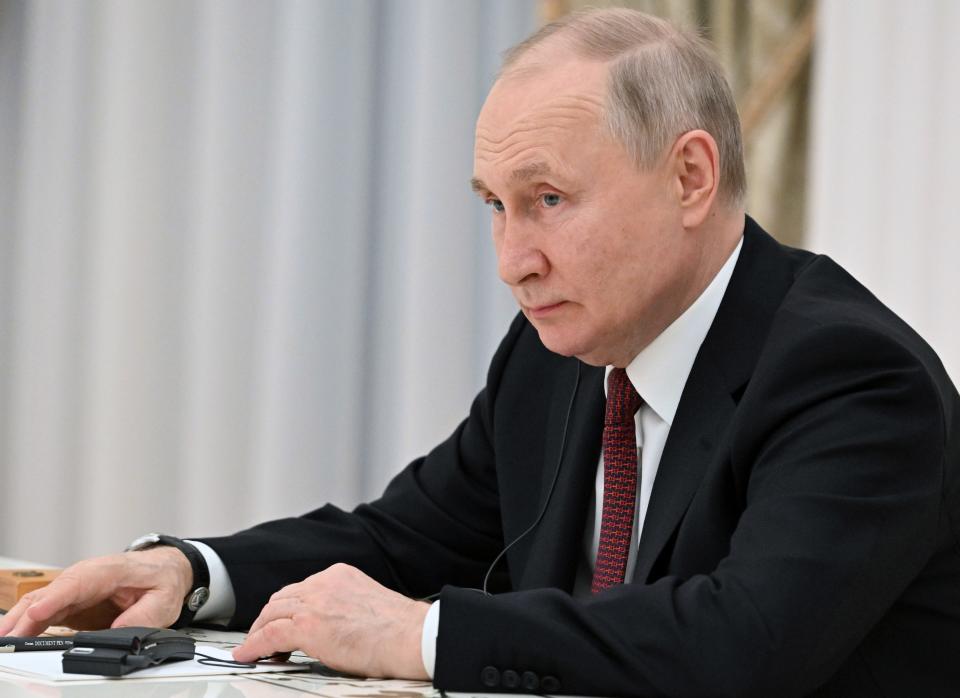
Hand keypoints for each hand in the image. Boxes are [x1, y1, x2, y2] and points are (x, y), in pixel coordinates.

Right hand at [0, 547, 192, 636]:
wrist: (163, 568)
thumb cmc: (161, 578)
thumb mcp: (164, 598)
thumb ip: (143, 615)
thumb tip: (120, 630)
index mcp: (111, 570)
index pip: (78, 583)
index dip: (55, 598)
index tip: (36, 613)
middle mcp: (87, 576)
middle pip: (51, 594)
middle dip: (26, 615)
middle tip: (9, 636)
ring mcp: (76, 588)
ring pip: (41, 602)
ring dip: (19, 621)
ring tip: (4, 639)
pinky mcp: (71, 601)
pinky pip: (43, 611)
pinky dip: (25, 623)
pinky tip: (13, 635)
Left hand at [233, 563, 429, 679]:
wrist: (409, 637)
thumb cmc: (399, 629)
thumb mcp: (367, 602)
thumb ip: (344, 605)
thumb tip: (331, 626)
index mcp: (339, 574)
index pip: (301, 588)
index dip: (286, 608)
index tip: (282, 621)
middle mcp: (323, 583)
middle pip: (281, 599)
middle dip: (268, 618)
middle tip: (262, 637)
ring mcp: (314, 602)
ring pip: (271, 614)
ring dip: (259, 632)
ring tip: (253, 648)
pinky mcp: (307, 627)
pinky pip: (269, 635)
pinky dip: (254, 646)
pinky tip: (249, 655)